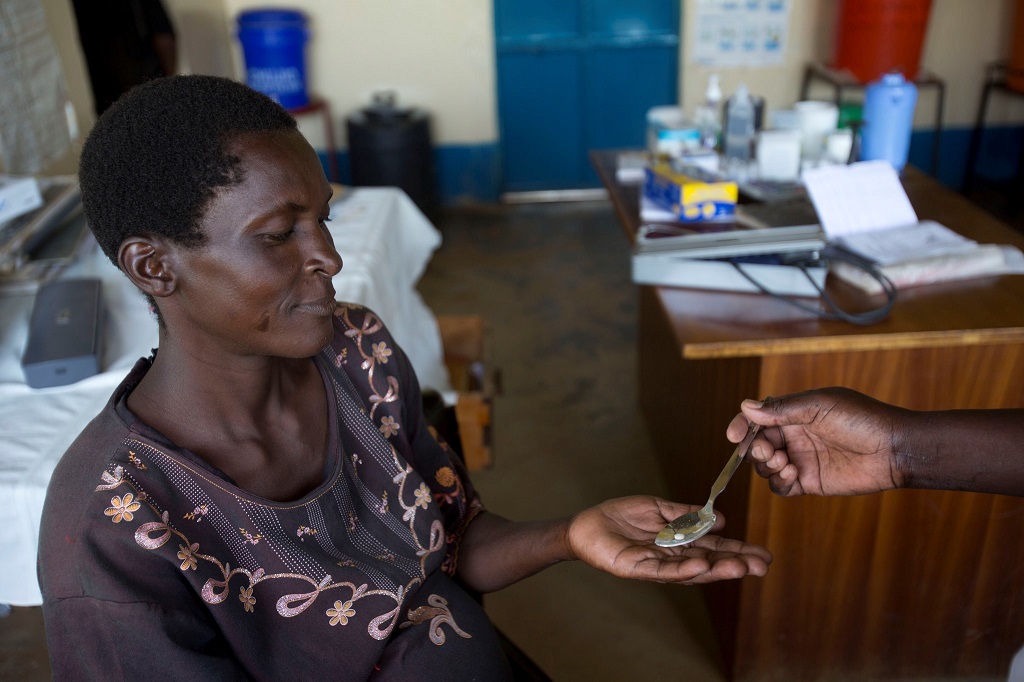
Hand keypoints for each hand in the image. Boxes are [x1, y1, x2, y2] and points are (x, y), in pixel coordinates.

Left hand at [565, 496, 771, 584]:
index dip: (738, 551)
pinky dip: (683, 569)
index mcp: (679, 543)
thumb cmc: (621, 517)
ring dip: (715, 570)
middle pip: (709, 563)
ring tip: (740, 567)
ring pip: (691, 570)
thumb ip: (685, 514)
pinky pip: (663, 570)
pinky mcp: (638, 568)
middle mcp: (672, 557)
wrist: (587, 525)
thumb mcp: (658, 509)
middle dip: (735, 564)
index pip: (714, 549)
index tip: (763, 555)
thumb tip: (719, 519)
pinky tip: (702, 566)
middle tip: (762, 566)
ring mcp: (657, 565)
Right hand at [727, 387, 903, 496]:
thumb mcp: (819, 406)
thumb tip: (745, 406)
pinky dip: (779, 482)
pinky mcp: (810, 482)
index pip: (758, 418)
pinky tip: (793, 474)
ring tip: (785, 463)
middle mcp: (794, 436)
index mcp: (794, 413)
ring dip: (767, 466)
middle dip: (755, 449)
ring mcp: (801, 459)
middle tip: (769, 451)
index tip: (733, 436)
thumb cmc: (861, 419)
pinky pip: (781, 486)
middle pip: (758, 444)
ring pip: (766, 467)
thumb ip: (781, 410)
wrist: (893, 449)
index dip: (742, 426)